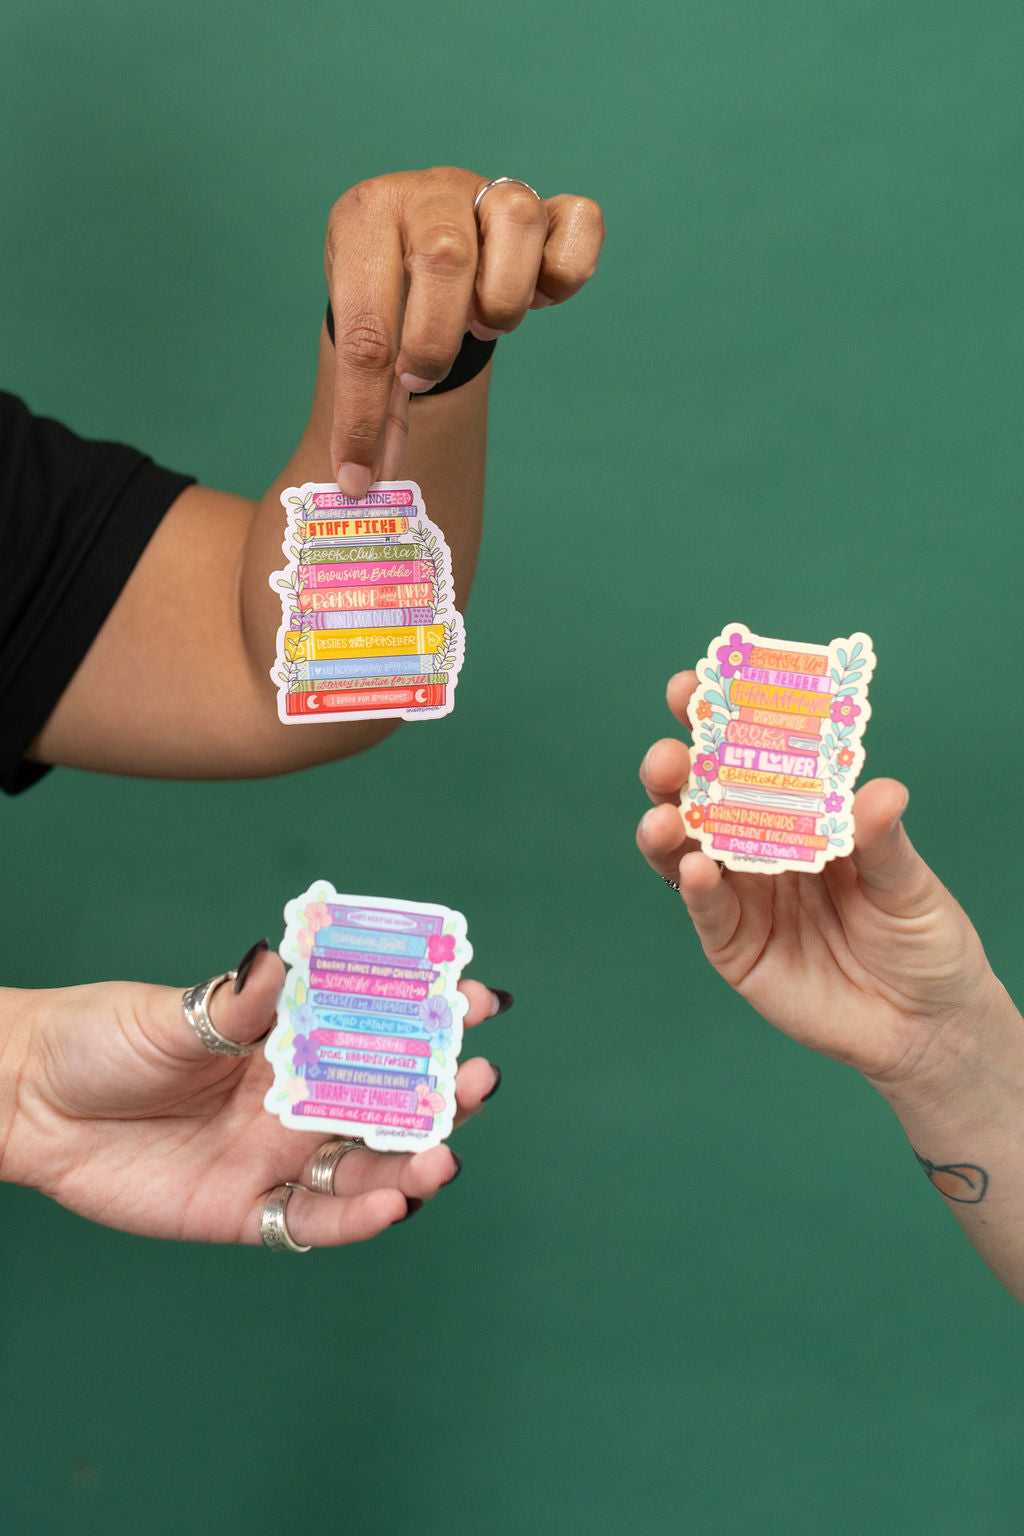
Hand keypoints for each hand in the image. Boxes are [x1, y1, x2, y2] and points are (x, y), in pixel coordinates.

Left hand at [0, 948, 505, 1245]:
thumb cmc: (107, 1038)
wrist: (32, 1103)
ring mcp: (278, 1156)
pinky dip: (356, 1219)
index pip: (382, 1027)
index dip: (435, 1014)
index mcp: (294, 1039)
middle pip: (391, 1103)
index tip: (480, 999)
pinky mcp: (246, 1211)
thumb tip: (276, 954)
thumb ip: (237, 998)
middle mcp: (299, 1098)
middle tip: (477, 1081)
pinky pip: (314, 1221)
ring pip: (366, 1167)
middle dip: (443, 1094)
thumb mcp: (176, 1012)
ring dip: (412, 1165)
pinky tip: (391, 1206)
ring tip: (442, 1159)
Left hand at [323, 167, 604, 494]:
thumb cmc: (388, 300)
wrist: (414, 248)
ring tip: (483, 324)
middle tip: (421, 378)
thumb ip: (369, 401)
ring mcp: (488, 192)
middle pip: (444, 258)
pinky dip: (567, 269)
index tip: (365, 467)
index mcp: (363, 219)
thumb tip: (363, 482)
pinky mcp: (545, 207)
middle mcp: (427, 192)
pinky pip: (579, 220)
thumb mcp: (365, 341)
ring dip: (503, 298)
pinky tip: (539, 297)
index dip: (366, 409)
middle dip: (434, 343)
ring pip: (517, 220)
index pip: (363, 326)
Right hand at [636, 671, 999, 1087]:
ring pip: (684, 851)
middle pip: (701, 798)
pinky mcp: (734, 946)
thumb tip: (880, 791)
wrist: (926, 1027)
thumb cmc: (922, 941)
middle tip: (669, 756)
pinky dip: (695, 887)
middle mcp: (760, 848)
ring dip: (666, 826)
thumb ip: (884, 842)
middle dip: (675, 770)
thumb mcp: (910, 883)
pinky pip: (706, 912)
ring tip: (665, 815)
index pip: (751, 758)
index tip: (697, 687)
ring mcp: (742, 897)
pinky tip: (693, 867)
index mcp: (802, 814)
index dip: (719, 722)